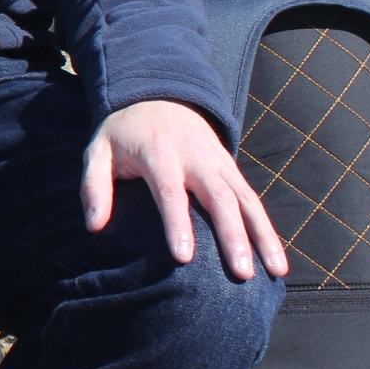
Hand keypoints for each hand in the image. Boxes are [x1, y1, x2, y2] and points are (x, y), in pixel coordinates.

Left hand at [82, 100, 288, 281]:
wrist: (157, 94)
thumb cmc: (123, 132)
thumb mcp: (98, 150)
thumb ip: (93, 186)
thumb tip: (94, 226)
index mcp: (159, 154)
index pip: (171, 193)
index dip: (177, 224)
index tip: (183, 258)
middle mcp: (195, 158)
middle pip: (219, 198)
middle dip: (233, 237)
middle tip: (241, 274)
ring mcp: (218, 162)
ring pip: (246, 199)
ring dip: (263, 236)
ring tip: (275, 271)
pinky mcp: (230, 167)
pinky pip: (252, 198)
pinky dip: (266, 227)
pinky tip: (276, 257)